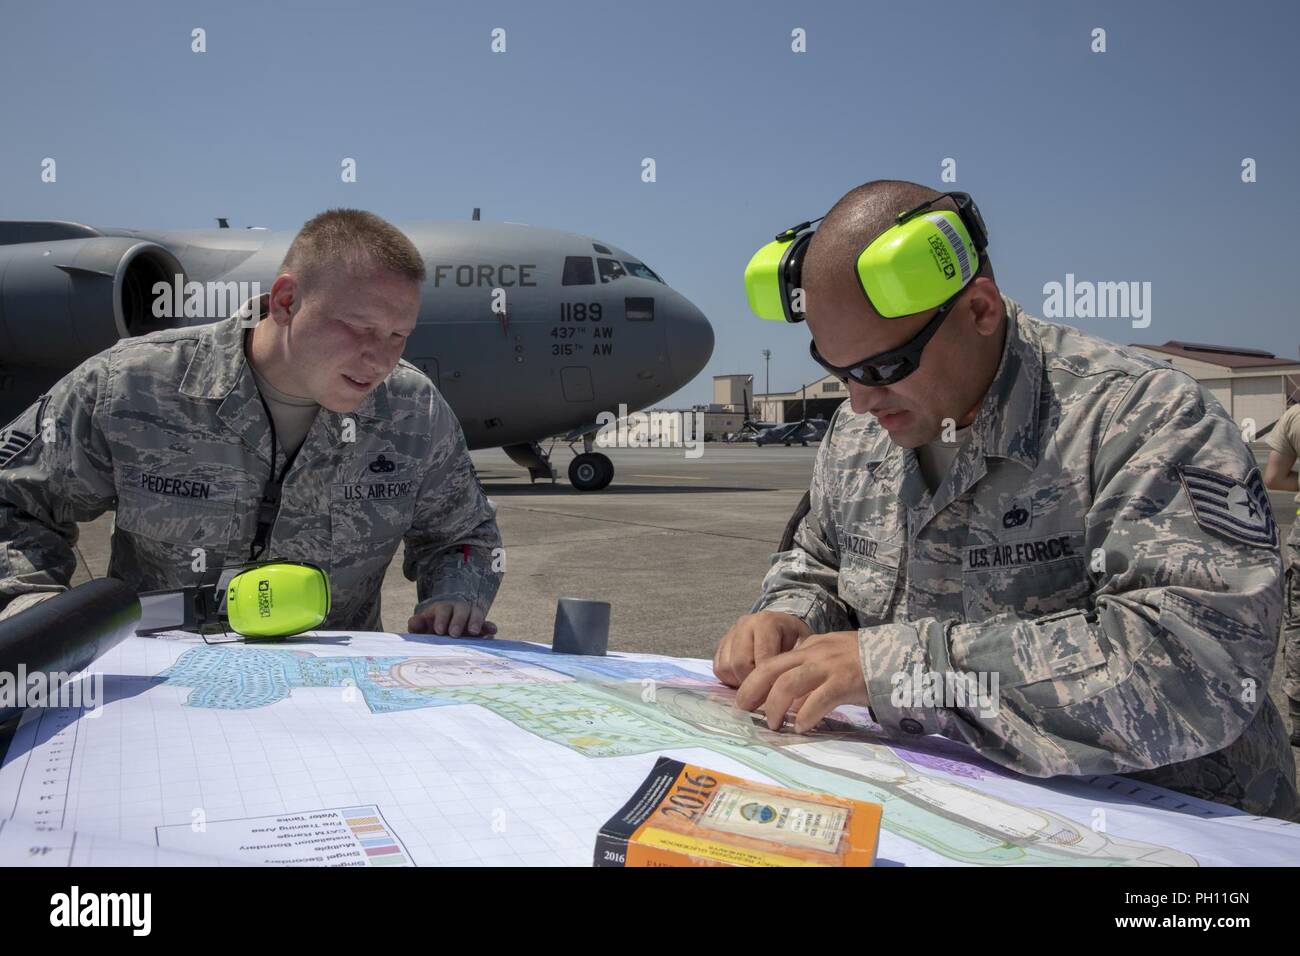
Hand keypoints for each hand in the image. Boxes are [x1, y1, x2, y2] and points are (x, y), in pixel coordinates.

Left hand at [407, 602, 497, 636]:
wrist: (445, 630)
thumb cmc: (432, 629)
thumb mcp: (423, 628)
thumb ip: (417, 625)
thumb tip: (413, 622)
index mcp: (443, 609)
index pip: (443, 610)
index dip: (441, 619)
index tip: (439, 631)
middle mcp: (459, 610)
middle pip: (461, 610)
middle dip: (458, 621)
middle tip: (454, 634)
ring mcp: (471, 617)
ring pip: (476, 614)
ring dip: (476, 622)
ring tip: (473, 632)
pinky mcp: (481, 626)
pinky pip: (487, 624)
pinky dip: (490, 627)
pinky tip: (492, 633)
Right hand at [713, 611, 811, 687]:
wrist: (784, 626)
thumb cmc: (795, 639)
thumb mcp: (803, 648)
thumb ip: (793, 664)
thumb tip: (782, 692)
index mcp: (767, 622)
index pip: (761, 660)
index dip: (768, 682)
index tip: (777, 693)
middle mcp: (745, 624)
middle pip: (739, 664)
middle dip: (752, 683)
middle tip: (765, 691)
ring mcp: (731, 633)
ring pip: (726, 667)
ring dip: (739, 681)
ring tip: (756, 683)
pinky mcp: (721, 643)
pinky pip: (718, 668)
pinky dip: (730, 678)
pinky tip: (745, 678)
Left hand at [735, 631, 868, 733]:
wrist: (900, 654)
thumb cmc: (865, 660)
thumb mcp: (832, 656)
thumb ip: (811, 671)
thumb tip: (791, 700)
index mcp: (809, 647)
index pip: (773, 662)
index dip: (754, 681)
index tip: (744, 699)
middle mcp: (814, 653)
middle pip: (771, 669)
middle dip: (752, 691)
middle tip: (744, 711)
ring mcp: (829, 666)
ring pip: (788, 683)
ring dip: (775, 706)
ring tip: (773, 724)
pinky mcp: (845, 682)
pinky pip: (819, 699)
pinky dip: (806, 715)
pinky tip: (802, 728)